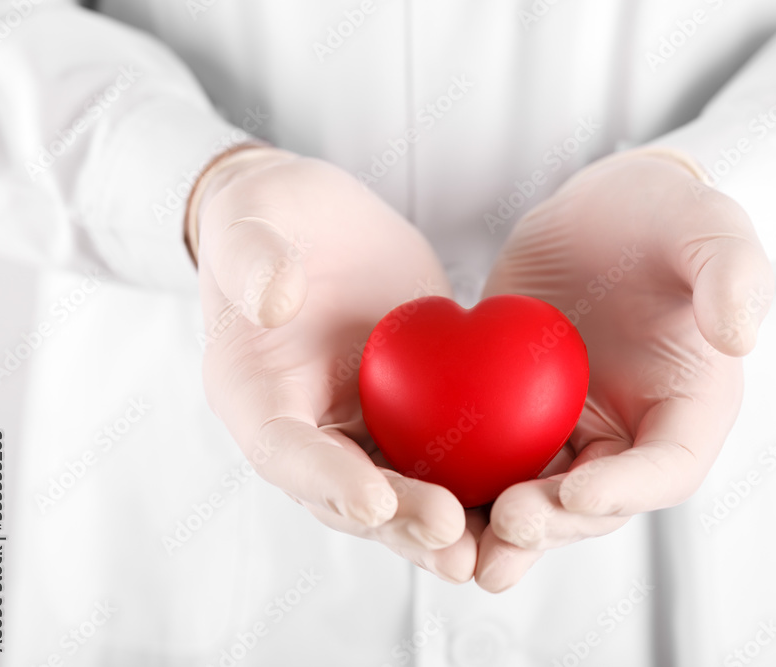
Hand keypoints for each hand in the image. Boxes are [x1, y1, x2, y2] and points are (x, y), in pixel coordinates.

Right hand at [192, 147, 476, 582]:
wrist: (318, 225)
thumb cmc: (270, 218)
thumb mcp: (251, 222)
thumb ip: (253, 260)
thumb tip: (274, 300)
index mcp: (256, 397)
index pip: (285, 453)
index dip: (326, 483)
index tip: (376, 501)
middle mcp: (308, 429)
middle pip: (351, 495)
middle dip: (401, 522)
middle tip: (452, 539)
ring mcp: (362, 426)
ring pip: (402, 492)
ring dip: (443, 525)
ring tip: (489, 550)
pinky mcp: (410, 413)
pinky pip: (442, 455)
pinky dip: (477, 482)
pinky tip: (524, 495)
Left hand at [474, 148, 773, 591]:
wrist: (598, 212)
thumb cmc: (664, 215)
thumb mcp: (708, 226)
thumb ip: (732, 273)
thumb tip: (739, 335)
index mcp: (689, 407)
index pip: (668, 467)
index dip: (629, 489)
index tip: (580, 491)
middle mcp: (631, 433)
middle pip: (596, 501)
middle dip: (555, 520)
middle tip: (510, 523)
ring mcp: (572, 429)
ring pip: (540, 496)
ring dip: (505, 529)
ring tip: (466, 555)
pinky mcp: (519, 414)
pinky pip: (492, 457)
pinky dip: (464, 486)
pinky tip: (425, 501)